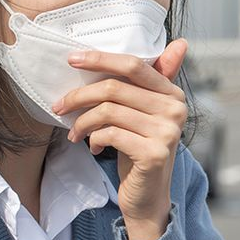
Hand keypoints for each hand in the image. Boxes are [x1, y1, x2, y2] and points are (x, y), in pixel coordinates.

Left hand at [53, 39, 189, 239]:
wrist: (148, 196)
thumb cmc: (140, 149)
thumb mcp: (146, 113)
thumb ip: (155, 80)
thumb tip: (181, 43)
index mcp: (173, 94)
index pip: (135, 65)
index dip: (101, 59)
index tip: (72, 59)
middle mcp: (175, 109)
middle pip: (115, 88)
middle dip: (79, 95)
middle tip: (59, 106)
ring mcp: (167, 132)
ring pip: (108, 111)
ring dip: (82, 122)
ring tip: (74, 132)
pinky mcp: (154, 153)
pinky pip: (110, 134)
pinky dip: (94, 140)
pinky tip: (94, 148)